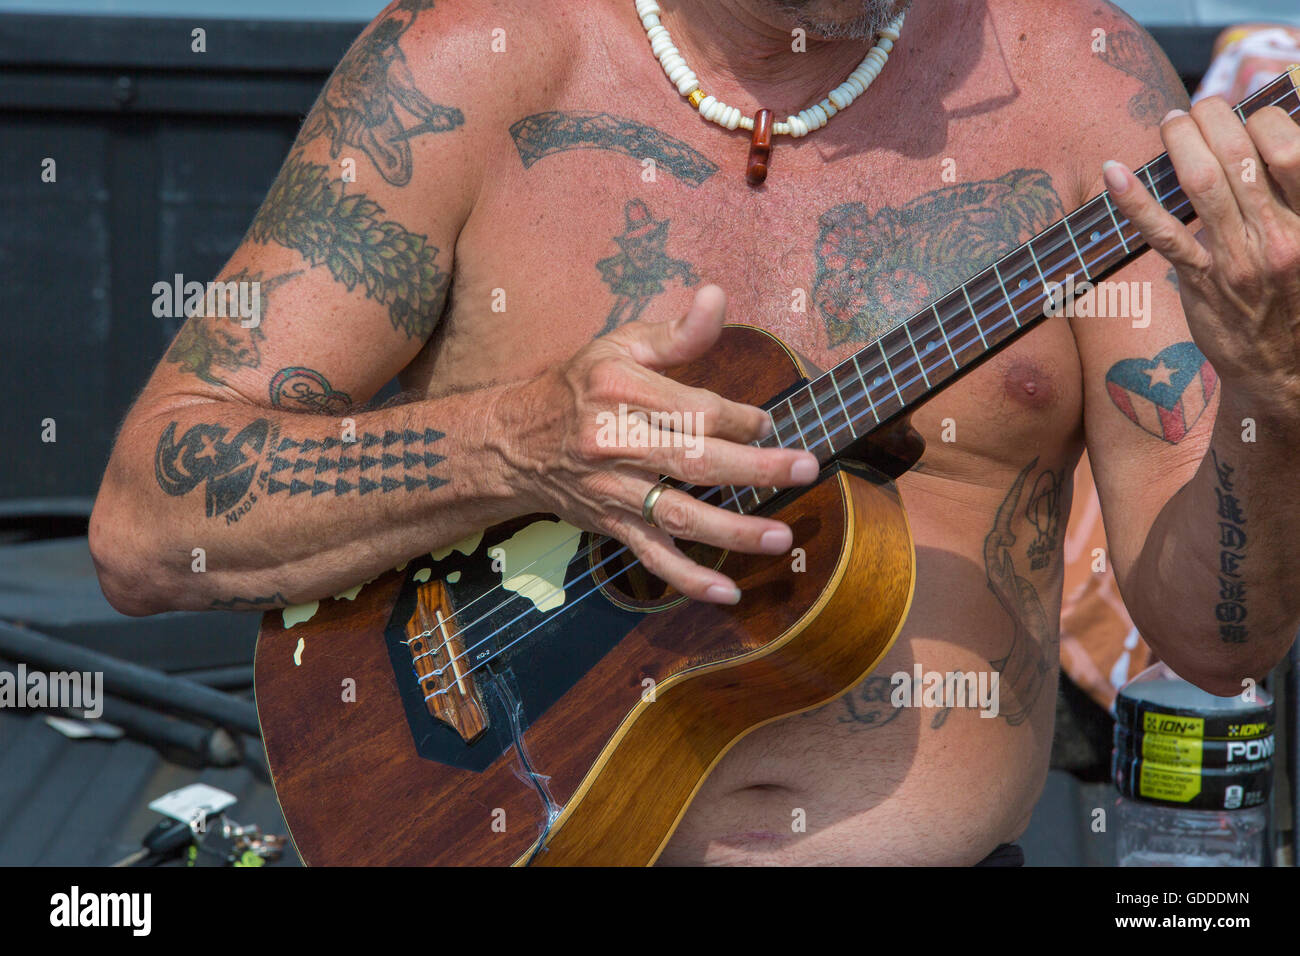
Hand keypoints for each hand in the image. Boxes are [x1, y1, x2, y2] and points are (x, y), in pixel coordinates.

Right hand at [495, 285, 819, 604]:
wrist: (511, 442)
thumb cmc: (576, 387)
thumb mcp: (618, 346)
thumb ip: (675, 332)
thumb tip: (717, 296)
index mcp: (620, 389)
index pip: (694, 408)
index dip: (739, 418)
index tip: (766, 424)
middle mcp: (614, 441)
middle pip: (694, 460)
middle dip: (755, 468)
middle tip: (805, 468)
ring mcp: (612, 489)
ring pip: (678, 514)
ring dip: (733, 530)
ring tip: (781, 536)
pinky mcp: (609, 524)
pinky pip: (651, 555)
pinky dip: (688, 578)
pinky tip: (727, 591)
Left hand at [1104, 96, 1299, 408]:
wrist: (1286, 371)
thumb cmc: (1298, 296)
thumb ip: (1292, 198)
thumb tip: (1273, 141)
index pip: (1290, 146)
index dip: (1264, 117)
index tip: (1247, 113)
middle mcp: (1279, 236)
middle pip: (1240, 154)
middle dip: (1214, 118)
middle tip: (1199, 108)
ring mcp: (1237, 260)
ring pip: (1202, 183)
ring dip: (1180, 141)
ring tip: (1172, 123)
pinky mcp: (1201, 283)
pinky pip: (1163, 234)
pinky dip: (1134, 200)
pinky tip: (1112, 172)